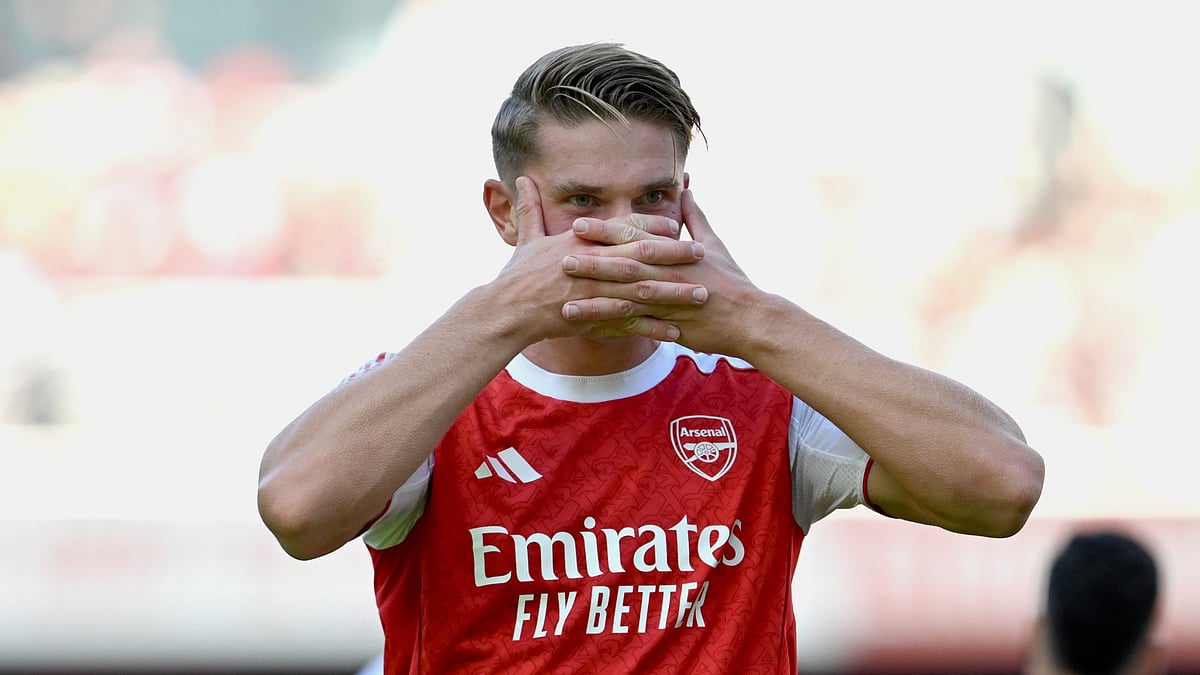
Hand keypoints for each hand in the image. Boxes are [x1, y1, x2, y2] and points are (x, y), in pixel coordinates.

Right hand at [495, 177, 707, 342]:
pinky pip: (629, 324)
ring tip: (701, 295)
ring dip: (674, 293)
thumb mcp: (525, 238)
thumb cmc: (516, 275)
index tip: (677, 226)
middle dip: (674, 255)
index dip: (653, 227)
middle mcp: (592, 264)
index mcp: (581, 242)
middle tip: (702, 254)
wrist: (506, 311)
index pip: (624, 229)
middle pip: (642, 256)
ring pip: (643, 291)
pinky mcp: (593, 318)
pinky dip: (653, 328)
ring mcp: (595, 292)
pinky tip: (676, 333)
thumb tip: (522, 179)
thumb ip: (530, 209)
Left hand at [563, 189, 759, 354]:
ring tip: (565, 303)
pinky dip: (613, 331)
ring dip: (594, 302)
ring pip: (626, 301)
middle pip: (624, 267)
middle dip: (592, 263)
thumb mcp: (714, 244)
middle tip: (560, 259)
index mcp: (674, 253)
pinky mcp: (670, 327)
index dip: (605, 231)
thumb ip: (695, 218)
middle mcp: (668, 275)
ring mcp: (668, 303)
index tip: (578, 225)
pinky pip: (637, 329)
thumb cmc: (731, 280)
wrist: (750, 319)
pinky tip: (589, 334)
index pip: (635, 238)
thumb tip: (687, 189)